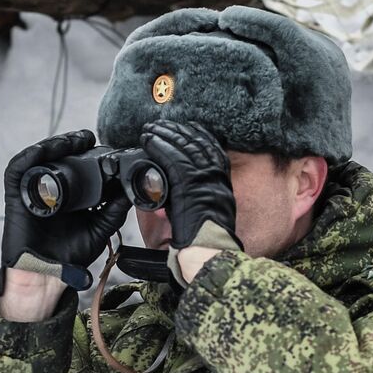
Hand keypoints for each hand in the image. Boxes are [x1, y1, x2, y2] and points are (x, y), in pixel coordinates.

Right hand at [0, 130, 129, 289]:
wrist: (45, 276)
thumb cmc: (67, 258)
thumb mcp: (98, 231)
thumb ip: (113, 212)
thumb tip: (130, 193)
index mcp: (68, 197)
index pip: (78, 168)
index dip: (90, 156)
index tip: (108, 150)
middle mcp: (49, 191)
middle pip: (59, 158)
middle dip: (74, 145)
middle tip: (91, 138)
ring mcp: (32, 192)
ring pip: (41, 157)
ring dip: (57, 144)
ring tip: (76, 140)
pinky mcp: (16, 194)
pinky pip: (20, 168)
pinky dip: (33, 154)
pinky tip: (50, 149)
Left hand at [140, 120, 240, 280]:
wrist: (206, 248)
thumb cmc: (204, 236)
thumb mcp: (208, 209)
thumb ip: (197, 193)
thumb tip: (177, 188)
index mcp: (222, 181)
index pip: (212, 148)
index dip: (197, 135)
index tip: (187, 127)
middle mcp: (216, 176)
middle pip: (197, 143)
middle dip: (177, 131)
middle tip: (160, 124)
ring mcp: (204, 178)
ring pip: (184, 147)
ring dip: (165, 135)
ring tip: (150, 129)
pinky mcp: (189, 183)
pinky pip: (173, 159)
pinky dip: (160, 147)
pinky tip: (150, 141)